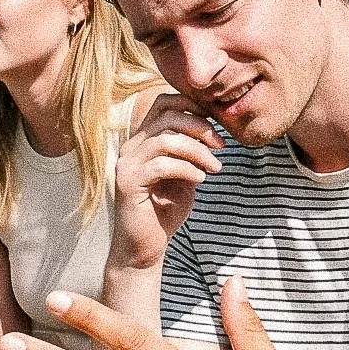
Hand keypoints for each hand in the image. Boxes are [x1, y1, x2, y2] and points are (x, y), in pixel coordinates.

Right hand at [108, 92, 224, 272]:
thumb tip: (213, 129)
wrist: (144, 247)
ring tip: (215, 168)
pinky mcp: (128, 183)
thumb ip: (191, 151)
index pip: (163, 102)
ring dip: (198, 151)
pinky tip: (200, 180)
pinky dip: (187, 169)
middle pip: (168, 116)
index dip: (191, 105)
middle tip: (221, 146)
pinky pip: (162, 165)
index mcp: (143, 140)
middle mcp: (131, 147)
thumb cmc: (165, 211)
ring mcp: (126, 164)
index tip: (216, 123)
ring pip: (166, 139)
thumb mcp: (184, 175)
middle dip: (201, 128)